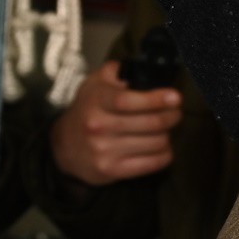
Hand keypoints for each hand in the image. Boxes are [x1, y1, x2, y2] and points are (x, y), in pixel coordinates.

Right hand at [49, 60, 180, 185]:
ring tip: (162, 130)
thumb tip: (143, 68)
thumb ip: (117, 72)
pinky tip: (159, 147)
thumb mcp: (94, 84)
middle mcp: (98, 126)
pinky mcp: (113, 170)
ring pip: (157, 143)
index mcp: (96, 101)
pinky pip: (153, 163)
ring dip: (167, 135)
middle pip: (151, 123)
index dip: (156, 99)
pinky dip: (164, 154)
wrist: (64, 146)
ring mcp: (105, 150)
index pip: (127, 101)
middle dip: (172, 116)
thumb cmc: (87, 111)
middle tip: (175, 112)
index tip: (175, 97)